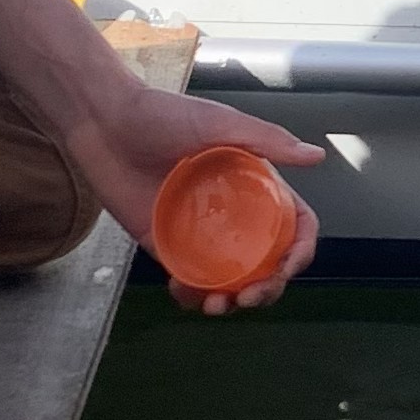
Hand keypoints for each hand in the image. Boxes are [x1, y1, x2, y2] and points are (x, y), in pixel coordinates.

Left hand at [64, 86, 322, 315]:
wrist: (103, 123)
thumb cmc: (161, 113)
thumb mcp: (220, 123)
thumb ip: (268, 140)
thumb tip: (316, 156)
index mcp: (252, 183)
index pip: (292, 224)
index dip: (299, 250)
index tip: (287, 267)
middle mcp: (231, 211)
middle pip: (266, 262)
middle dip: (267, 289)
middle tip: (249, 298)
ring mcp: (199, 231)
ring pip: (230, 278)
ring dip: (232, 300)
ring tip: (217, 305)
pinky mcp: (165, 244)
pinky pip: (188, 280)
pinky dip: (192, 296)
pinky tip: (185, 295)